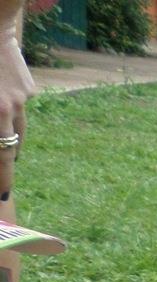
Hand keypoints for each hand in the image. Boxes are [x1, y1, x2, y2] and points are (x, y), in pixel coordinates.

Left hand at [0, 23, 34, 198]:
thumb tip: (1, 144)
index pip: (2, 155)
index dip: (3, 178)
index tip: (4, 194)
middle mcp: (10, 109)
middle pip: (12, 147)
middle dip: (7, 167)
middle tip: (5, 186)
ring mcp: (22, 97)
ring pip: (18, 128)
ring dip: (10, 142)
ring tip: (8, 153)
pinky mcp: (28, 86)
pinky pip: (19, 104)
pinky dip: (10, 107)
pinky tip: (2, 97)